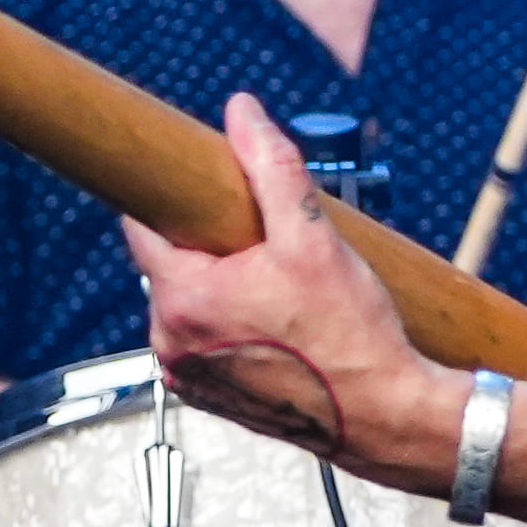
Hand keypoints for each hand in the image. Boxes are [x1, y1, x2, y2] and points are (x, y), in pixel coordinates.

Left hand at [120, 94, 466, 488]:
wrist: (383, 413)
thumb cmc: (350, 335)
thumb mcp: (312, 236)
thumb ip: (271, 167)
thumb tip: (242, 113)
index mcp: (183, 297)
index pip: (143, 225)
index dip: (173, 198)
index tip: (197, 187)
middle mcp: (170, 341)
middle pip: (170, 265)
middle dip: (210, 246)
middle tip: (263, 244)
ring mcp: (186, 374)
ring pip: (188, 304)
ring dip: (220, 288)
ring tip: (278, 291)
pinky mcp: (206, 397)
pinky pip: (203, 342)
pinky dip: (228, 326)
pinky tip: (274, 325)